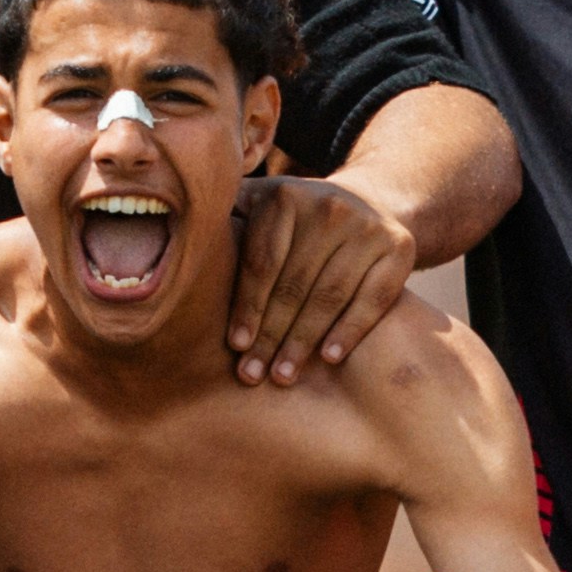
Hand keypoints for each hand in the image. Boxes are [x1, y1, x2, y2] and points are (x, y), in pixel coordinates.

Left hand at [223, 170, 417, 386]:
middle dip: (270, 335)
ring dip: (303, 342)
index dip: (247, 308)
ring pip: (329, 296)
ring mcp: (367, 226)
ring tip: (283, 375)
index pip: (261, 263)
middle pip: (293, 284)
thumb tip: (172, 246)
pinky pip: (372, 298)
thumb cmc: (295, 221)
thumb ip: (226, 219)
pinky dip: (350, 330)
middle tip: (252, 375)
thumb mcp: (260, 204)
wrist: (369, 205)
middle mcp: (328, 206)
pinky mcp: (399, 248)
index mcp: (284, 196)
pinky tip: (329, 358)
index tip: (235, 346)